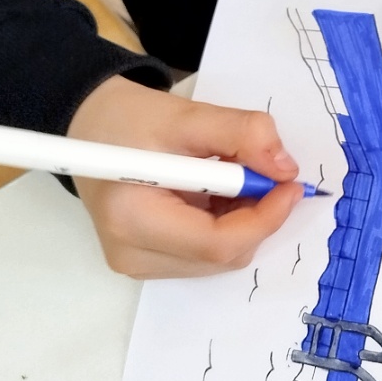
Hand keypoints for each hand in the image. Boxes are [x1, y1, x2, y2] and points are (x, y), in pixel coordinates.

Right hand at [67, 74, 302, 278]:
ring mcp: (138, 265)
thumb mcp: (187, 115)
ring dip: (241, 220)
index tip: (290, 184)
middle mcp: (132, 255)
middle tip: (263, 170)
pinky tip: (214, 193)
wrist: (90, 127)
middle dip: (256, 216)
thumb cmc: (130, 119)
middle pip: (222, 255)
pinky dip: (224, 224)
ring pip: (220, 258)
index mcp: (132, 220)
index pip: (216, 243)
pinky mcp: (147, 263)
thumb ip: (242, 134)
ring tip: (228, 175)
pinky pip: (206, 255)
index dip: (264, 217)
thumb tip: (286, 169)